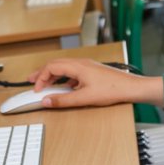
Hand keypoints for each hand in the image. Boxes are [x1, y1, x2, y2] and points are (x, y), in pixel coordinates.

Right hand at [27, 59, 163, 109]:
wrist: (131, 87)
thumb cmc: (112, 90)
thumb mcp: (84, 98)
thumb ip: (64, 100)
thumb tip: (47, 101)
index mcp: (77, 66)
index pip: (51, 67)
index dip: (41, 77)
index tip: (36, 89)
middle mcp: (81, 63)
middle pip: (56, 64)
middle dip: (42, 73)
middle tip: (32, 81)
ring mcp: (87, 66)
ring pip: (64, 67)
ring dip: (53, 75)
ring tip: (45, 84)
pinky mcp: (92, 71)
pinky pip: (73, 71)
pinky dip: (64, 78)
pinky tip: (65, 87)